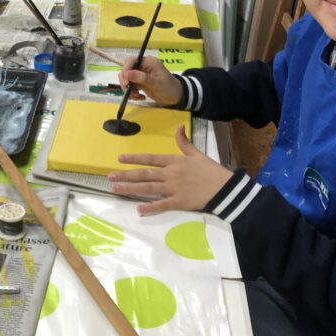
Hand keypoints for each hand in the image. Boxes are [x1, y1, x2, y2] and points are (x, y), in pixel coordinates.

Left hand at [107, 126, 232, 213]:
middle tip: (110, 176)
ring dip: (131, 188)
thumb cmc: (210, 171)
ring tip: (116, 189)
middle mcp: (171, 174)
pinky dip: (150, 207)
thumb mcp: (197, 153)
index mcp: (174, 161)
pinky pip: (162, 205)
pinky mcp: (179, 202)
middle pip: (145, 174)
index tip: (120, 159)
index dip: (134, 158)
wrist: (225, 188)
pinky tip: (138, 209)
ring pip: (148, 188)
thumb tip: (179, 126)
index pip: (150, 158)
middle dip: (126, 175)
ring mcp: (174, 188)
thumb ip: (184, 142)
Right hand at [119, 54, 183, 106]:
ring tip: (136, 96)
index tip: (126, 82)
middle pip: (126, 70)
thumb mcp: (156, 83)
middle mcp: (143, 67)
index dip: (126, 70)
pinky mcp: (139, 83)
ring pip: (127, 79)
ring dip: (128, 89)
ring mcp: (140, 75)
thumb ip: (142, 78)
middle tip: (129, 91)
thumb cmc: (169, 88)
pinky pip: (130, 86)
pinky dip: (132, 93)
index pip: (131, 61)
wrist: (175, 97)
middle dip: (126, 81)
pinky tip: (140, 97)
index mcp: (148, 62)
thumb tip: (127, 74)